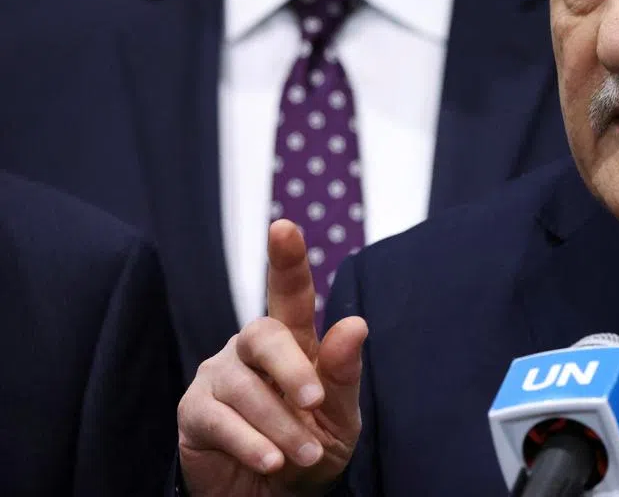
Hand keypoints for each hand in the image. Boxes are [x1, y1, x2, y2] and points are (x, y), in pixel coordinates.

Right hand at [177, 220, 368, 496]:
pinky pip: (218, 419)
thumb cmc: (313, 446)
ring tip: (305, 455)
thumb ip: (343, 374)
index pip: (289, 292)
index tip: (284, 227)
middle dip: (291, 368)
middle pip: (263, 334)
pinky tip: (272, 461)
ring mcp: (218, 377)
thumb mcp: (340, 417)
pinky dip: (250, 442)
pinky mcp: (194, 412)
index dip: (286, 259)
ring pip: (245, 387)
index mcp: (292, 340)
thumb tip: (354, 324)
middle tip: (315, 402)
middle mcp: (250, 349)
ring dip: (280, 425)